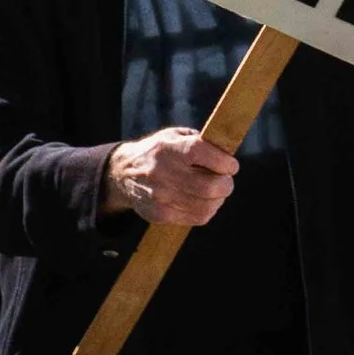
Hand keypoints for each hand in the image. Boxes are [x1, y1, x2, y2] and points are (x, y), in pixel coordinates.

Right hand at [106, 125, 237, 228]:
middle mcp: (164, 173)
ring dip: (218, 199)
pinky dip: (207, 210)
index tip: (231, 165)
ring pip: (206, 206)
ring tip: (216, 192)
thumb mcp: (175, 136)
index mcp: (171, 149)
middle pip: (210, 186)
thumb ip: (201, 142)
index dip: (226, 163)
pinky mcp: (160, 214)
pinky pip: (197, 218)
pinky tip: (204, 201)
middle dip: (226, 184)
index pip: (206, 155)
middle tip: (226, 180)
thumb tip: (228, 154)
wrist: (123, 173)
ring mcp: (160, 196)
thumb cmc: (159, 152)